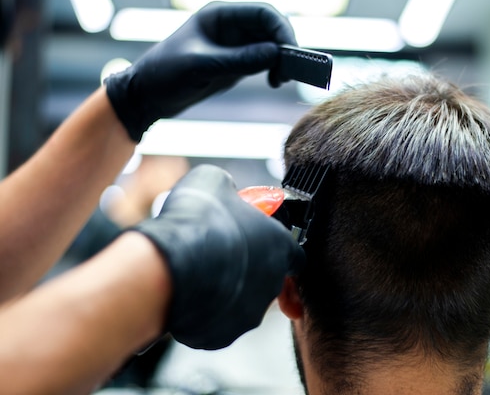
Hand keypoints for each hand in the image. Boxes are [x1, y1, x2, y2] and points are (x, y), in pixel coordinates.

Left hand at [105, 1, 296, 140]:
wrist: (148, 95)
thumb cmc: (165, 73)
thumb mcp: (202, 66)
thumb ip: (239, 59)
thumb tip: (276, 54)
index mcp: (219, 15)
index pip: (263, 12)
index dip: (281, 29)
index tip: (290, 52)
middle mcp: (230, 26)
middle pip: (271, 27)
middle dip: (285, 46)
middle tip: (289, 71)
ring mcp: (234, 44)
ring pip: (270, 44)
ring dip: (281, 60)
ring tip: (281, 80)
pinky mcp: (236, 62)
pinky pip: (264, 60)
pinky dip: (274, 69)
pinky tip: (274, 81)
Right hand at [131, 164, 303, 349]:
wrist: (166, 266)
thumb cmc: (197, 222)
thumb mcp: (215, 181)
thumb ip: (229, 190)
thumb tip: (225, 192)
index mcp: (280, 247)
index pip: (295, 254)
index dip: (276, 247)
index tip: (259, 242)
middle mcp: (271, 285)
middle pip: (266, 278)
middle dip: (247, 268)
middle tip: (219, 253)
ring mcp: (248, 314)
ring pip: (241, 302)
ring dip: (225, 290)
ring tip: (197, 272)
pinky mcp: (221, 336)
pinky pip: (216, 323)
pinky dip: (204, 312)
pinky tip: (186, 293)